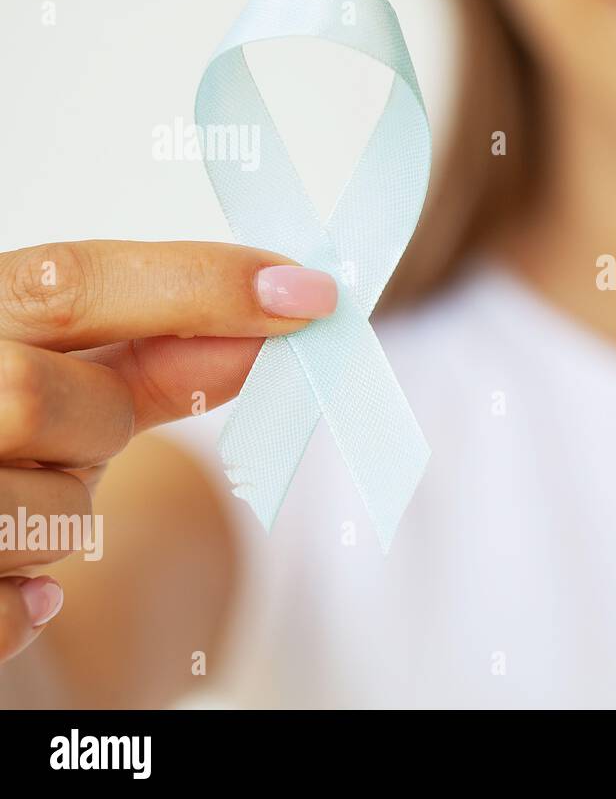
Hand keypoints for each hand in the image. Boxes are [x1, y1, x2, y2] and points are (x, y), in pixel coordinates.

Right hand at [0, 241, 335, 662]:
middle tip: (80, 440)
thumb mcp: (71, 381)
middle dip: (92, 430)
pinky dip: (28, 608)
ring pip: (33, 512)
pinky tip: (27, 589)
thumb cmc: (8, 436)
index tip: (306, 297)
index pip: (72, 281)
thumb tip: (286, 303)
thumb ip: (162, 352)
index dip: (199, 285)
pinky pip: (3, 614)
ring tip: (28, 506)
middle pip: (38, 398)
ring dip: (60, 522)